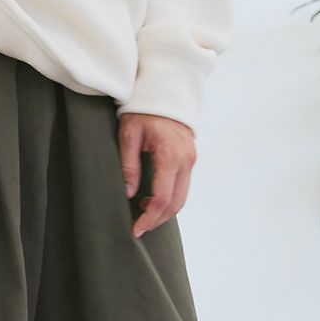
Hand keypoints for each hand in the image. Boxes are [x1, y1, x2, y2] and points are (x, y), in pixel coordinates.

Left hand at [118, 113, 196, 236]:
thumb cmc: (142, 110)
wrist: (164, 91)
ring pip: (182, 198)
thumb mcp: (129, 135)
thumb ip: (129, 165)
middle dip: (157, 219)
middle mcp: (186, 160)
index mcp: (170, 155)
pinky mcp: (190, 159)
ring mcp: (191, 160)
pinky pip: (183, 187)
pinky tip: (151, 200)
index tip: (136, 229)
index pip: (163, 198)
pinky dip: (169, 199)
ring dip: (164, 211)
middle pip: (175, 203)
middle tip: (138, 227)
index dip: (149, 217)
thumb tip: (128, 193)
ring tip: (143, 214)